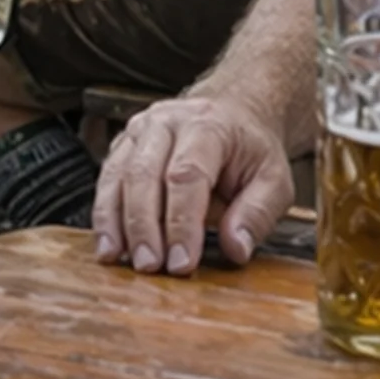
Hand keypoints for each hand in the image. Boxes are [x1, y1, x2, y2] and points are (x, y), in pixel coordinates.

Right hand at [95, 94, 294, 275]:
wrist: (234, 112)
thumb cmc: (251, 148)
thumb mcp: (275, 180)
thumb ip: (258, 214)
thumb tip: (235, 248)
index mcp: (208, 125)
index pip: (187, 175)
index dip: (181, 223)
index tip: (182, 262)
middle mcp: (167, 122)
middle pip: (144, 174)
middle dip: (143, 226)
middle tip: (149, 267)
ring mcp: (140, 130)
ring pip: (117, 175)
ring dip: (116, 222)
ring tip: (118, 259)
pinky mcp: (124, 145)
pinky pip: (106, 179)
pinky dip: (104, 214)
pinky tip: (108, 244)